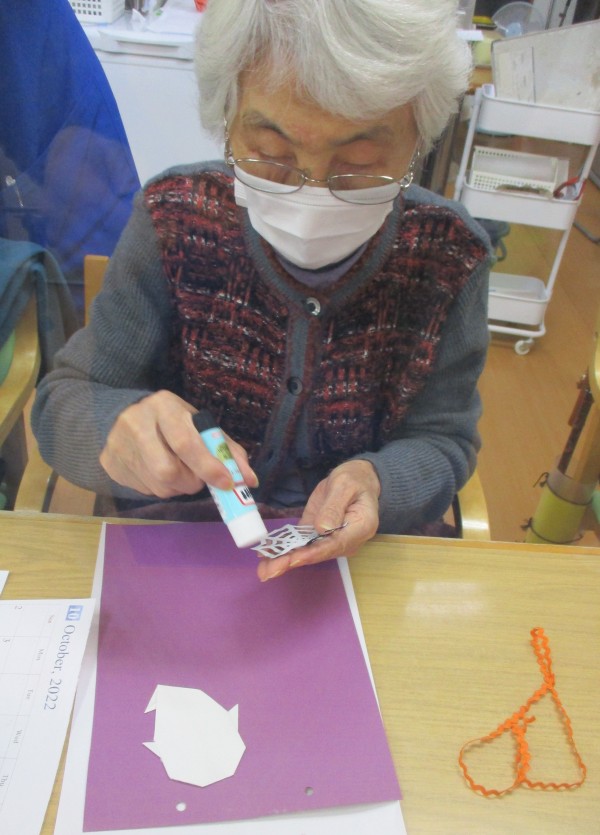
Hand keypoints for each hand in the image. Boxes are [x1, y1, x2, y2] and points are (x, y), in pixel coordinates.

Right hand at [100, 390, 257, 497]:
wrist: (120, 415)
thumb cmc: (170, 420)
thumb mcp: (198, 424)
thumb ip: (226, 449)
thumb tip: (250, 480)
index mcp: (163, 407)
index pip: (186, 443)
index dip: (208, 467)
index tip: (228, 483)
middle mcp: (136, 424)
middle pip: (168, 471)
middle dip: (192, 482)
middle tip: (199, 478)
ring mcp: (118, 446)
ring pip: (158, 486)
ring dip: (178, 487)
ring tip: (178, 471)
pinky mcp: (110, 464)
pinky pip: (144, 490)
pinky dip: (160, 488)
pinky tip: (157, 472)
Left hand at [257, 459, 379, 580]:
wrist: (357, 480)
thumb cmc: (355, 480)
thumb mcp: (345, 485)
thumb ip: (335, 506)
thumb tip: (323, 528)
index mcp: (359, 528)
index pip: (335, 544)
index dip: (313, 553)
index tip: (294, 559)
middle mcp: (345, 541)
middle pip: (318, 554)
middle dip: (292, 562)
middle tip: (268, 572)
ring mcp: (331, 540)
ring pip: (307, 553)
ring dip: (284, 561)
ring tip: (263, 570)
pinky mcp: (317, 535)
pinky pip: (301, 544)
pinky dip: (284, 550)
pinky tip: (267, 556)